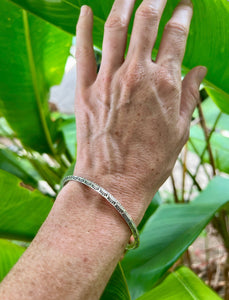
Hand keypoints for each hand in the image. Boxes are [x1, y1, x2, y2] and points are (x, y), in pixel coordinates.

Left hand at [74, 0, 206, 222]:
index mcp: (164, 84)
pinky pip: (82, 52)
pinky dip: (82, 28)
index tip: (185, 4)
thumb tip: (200, 70)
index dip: (183, 13)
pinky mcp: (85, 91)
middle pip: (147, 21)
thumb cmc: (150, 161)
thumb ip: (189, 95)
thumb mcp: (180, 131)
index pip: (177, 35)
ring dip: (123, 3)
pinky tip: (86, 10)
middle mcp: (136, 75)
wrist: (114, 183)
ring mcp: (108, 80)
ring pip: (114, 28)